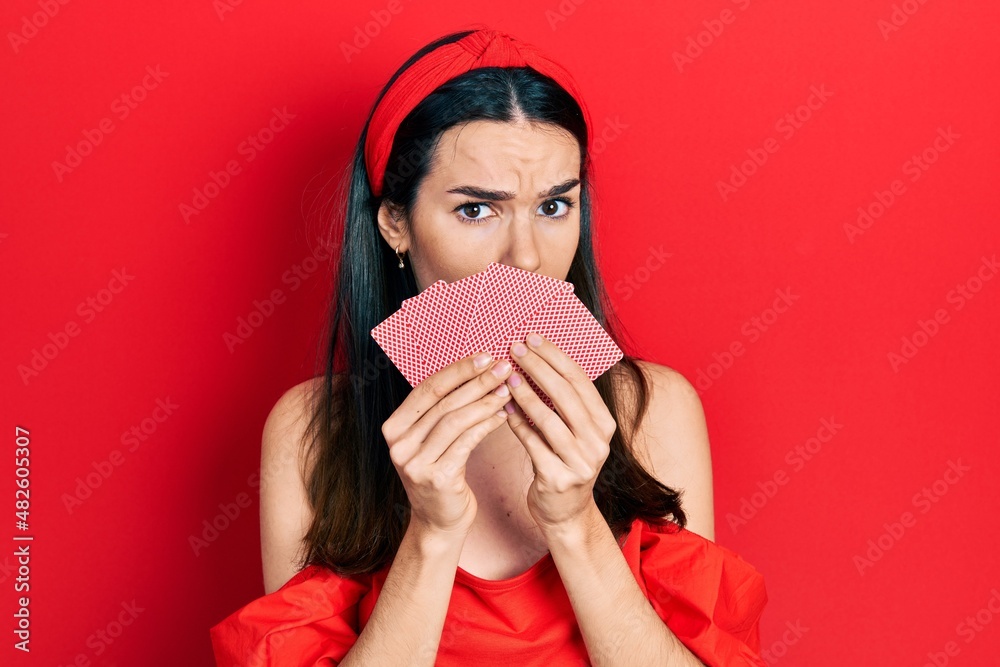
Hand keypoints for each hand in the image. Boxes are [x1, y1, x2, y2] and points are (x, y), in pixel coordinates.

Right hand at [382, 352, 513, 535]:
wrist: (439, 522)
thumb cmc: (442, 473)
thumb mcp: (432, 440)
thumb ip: (442, 410)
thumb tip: (478, 369)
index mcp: (394, 427)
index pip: (427, 389)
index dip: (458, 370)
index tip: (485, 356)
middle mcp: (398, 444)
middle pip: (443, 402)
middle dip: (476, 381)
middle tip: (503, 367)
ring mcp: (414, 463)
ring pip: (455, 421)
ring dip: (485, 401)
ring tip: (507, 390)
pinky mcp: (436, 478)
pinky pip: (466, 442)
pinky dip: (486, 425)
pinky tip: (503, 415)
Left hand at [503, 332, 616, 532]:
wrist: (565, 513)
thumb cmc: (564, 461)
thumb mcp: (574, 432)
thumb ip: (564, 402)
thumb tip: (537, 357)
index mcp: (604, 424)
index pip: (579, 380)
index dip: (555, 356)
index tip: (532, 337)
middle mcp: (598, 442)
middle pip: (566, 395)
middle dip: (538, 367)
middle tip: (514, 348)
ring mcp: (580, 462)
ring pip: (549, 419)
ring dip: (525, 393)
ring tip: (505, 375)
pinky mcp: (558, 479)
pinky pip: (533, 444)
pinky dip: (517, 424)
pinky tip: (502, 407)